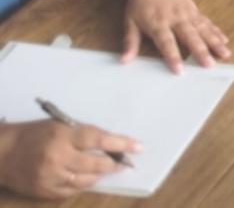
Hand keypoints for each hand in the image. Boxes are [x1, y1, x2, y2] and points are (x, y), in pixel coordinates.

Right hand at [0, 121, 137, 199]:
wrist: (3, 153)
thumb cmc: (34, 134)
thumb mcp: (59, 125)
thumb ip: (83, 134)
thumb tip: (111, 143)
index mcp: (62, 136)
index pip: (98, 139)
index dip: (121, 143)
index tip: (138, 147)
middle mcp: (58, 157)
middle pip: (95, 163)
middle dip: (114, 163)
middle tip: (125, 162)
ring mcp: (51, 177)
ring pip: (87, 179)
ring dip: (101, 174)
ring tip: (109, 168)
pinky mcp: (45, 191)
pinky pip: (73, 190)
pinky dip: (84, 183)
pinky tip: (89, 177)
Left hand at [120, 0, 230, 73]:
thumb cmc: (140, 4)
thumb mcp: (130, 21)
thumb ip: (130, 42)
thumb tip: (124, 61)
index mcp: (158, 22)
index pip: (166, 42)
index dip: (173, 56)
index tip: (180, 70)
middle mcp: (175, 18)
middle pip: (190, 36)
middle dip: (201, 50)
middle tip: (210, 64)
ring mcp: (188, 13)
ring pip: (203, 29)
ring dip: (215, 42)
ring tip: (225, 54)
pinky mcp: (195, 10)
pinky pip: (207, 22)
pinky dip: (216, 32)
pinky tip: (225, 41)